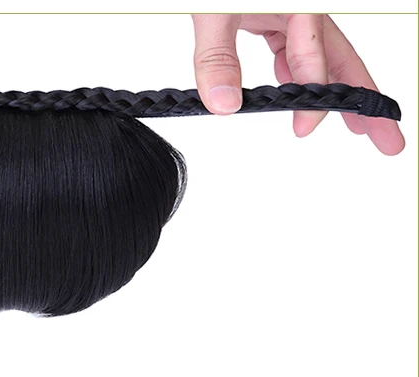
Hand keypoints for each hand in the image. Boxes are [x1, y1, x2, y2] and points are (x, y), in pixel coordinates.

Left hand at [190, 14, 404, 155]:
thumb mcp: (213, 13)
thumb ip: (216, 57)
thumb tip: (224, 104)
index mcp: (299, 6)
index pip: (315, 62)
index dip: (313, 100)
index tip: (303, 130)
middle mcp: (303, 10)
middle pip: (342, 61)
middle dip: (364, 102)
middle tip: (388, 139)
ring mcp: (291, 13)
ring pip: (322, 57)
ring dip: (335, 91)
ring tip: (356, 125)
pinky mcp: (274, 15)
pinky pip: (296, 48)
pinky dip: (298, 73)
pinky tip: (296, 93)